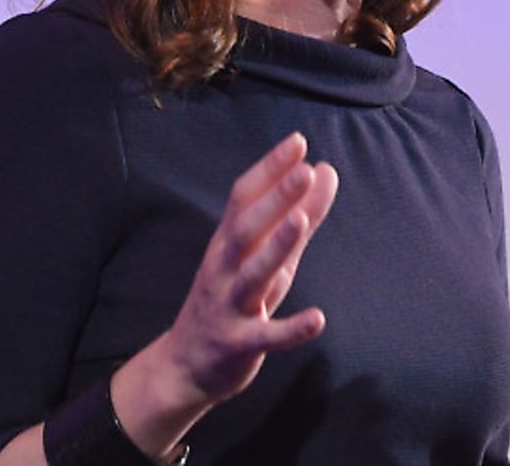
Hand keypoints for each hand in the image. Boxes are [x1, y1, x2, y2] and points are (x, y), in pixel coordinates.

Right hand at [111, 132, 339, 457]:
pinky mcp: (238, 343)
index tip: (298, 141)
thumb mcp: (266, 254)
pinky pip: (265, 336)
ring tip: (300, 222)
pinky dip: (290, 329)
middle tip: (303, 170)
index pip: (244, 198)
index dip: (269, 169)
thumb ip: (299, 215)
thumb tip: (326, 170)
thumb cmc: (234, 298)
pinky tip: (317, 319)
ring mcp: (228, 306)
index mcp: (229, 243)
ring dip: (276, 248)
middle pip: (246, 229)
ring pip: (252, 275)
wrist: (184, 367)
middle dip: (274, 200)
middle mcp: (224, 269)